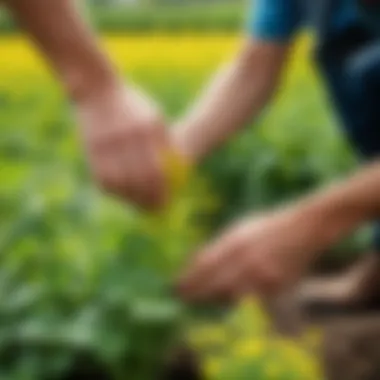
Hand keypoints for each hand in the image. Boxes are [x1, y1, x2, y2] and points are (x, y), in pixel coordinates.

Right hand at [77, 83, 168, 209]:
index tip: (167, 201)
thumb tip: (173, 169)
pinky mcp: (91, 150)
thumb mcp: (153, 116)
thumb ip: (163, 142)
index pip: (156, 169)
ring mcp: (106, 144)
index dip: (162, 189)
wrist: (96, 90)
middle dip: (148, 199)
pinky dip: (113, 190)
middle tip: (155, 210)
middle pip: (138, 179)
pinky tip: (122, 194)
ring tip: (139, 206)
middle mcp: (125, 138)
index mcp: (144, 129)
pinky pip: (102, 178)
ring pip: (119, 182)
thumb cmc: (132, 104)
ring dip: (130, 198)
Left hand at [178, 207, 321, 301]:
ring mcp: (262, 274)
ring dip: (215, 298)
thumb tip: (195, 261)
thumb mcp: (240, 228)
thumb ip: (219, 245)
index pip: (204, 265)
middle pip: (214, 284)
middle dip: (196, 294)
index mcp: (235, 241)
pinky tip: (231, 296)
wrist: (306, 227)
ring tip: (203, 298)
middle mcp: (247, 259)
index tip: (176, 287)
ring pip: (231, 295)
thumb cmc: (269, 225)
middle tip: (183, 299)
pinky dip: (238, 299)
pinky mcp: (276, 286)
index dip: (189, 279)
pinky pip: (252, 297)